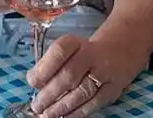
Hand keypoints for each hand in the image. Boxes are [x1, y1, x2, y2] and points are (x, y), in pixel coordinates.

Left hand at [27, 35, 144, 117]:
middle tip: (36, 105)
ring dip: (61, 107)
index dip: (44, 68)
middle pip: (69, 75)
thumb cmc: (84, 53)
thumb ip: (51, 64)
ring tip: (46, 115)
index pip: (59, 52)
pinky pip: (93, 104)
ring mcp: (105, 73)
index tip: (32, 82)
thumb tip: (34, 83)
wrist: (119, 51)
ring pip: (81, 93)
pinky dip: (76, 113)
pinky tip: (64, 117)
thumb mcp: (69, 50)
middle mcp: (92, 55)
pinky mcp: (112, 90)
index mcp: (76, 42)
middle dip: (50, 94)